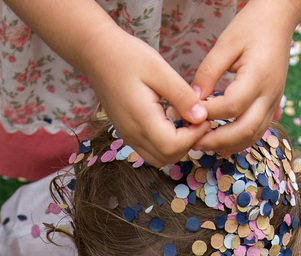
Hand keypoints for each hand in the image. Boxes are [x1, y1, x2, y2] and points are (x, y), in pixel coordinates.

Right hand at [84, 28, 209, 166]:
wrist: (96, 53)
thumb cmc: (126, 56)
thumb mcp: (159, 69)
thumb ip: (181, 95)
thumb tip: (201, 117)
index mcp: (140, 117)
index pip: (172, 146)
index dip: (193, 136)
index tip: (204, 118)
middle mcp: (132, 133)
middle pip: (167, 157)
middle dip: (188, 143)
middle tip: (198, 119)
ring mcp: (128, 135)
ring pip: (159, 158)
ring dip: (177, 145)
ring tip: (185, 119)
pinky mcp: (127, 132)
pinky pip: (150, 149)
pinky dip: (165, 143)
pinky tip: (171, 120)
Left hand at [191, 0, 299, 153]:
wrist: (278, 20)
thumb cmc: (251, 26)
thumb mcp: (226, 43)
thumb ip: (208, 72)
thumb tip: (193, 100)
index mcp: (258, 76)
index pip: (231, 105)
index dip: (208, 113)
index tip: (188, 114)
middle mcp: (270, 93)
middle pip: (246, 129)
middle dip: (218, 139)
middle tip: (193, 142)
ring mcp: (274, 101)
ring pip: (254, 135)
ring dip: (229, 144)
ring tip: (204, 145)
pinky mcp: (273, 104)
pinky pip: (259, 130)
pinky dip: (241, 141)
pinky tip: (222, 144)